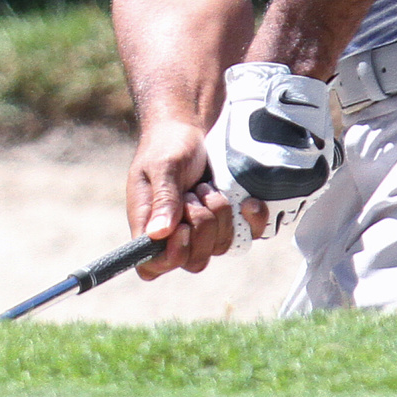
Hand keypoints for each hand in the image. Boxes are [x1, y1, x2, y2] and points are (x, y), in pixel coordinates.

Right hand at [125, 120, 263, 277]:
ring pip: (219, 247)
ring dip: (218, 213)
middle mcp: (174, 236)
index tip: (181, 228)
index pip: (152, 267)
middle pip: (194, 261)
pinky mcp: (226, 223)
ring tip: (205, 187)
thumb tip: (157, 235)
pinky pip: (245, 236)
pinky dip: (248, 218)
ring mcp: (202, 232)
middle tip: (193, 194)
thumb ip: (163, 198)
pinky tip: (245, 201)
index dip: (170, 257)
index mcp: (148, 226)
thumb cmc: (167, 146)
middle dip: (201, 225)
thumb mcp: (162, 167)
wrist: (191, 130)